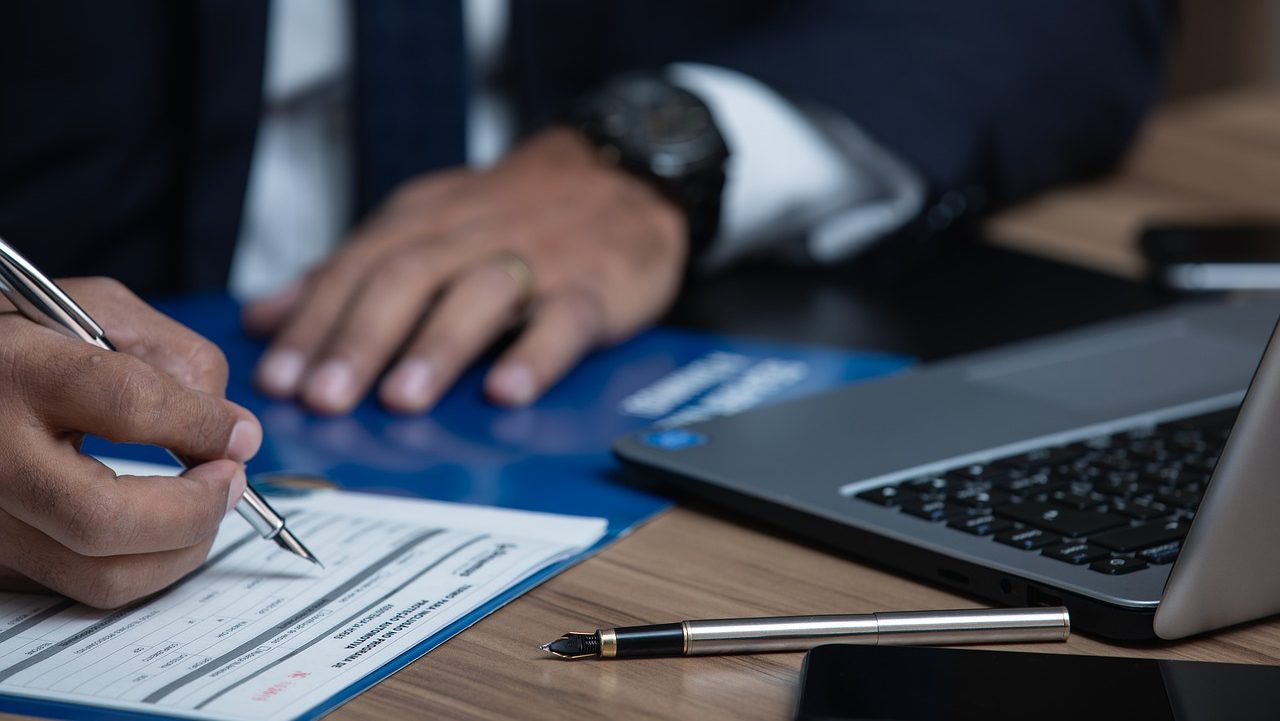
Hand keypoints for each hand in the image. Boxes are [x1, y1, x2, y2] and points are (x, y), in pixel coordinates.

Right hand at [0, 278, 261, 607]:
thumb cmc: (23, 337)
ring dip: (179, 550)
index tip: (239, 433)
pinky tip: (157, 528)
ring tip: (204, 507)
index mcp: (19, 370)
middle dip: (194, 510)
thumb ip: (174, 357)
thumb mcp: (96, 312)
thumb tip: (231, 430)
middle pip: (104, 520)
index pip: (128, 406)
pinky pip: (83, 586)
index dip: (202, 425)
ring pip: (99, 575)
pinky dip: (140, 566)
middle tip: (230, 482)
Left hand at [246, 127, 686, 414]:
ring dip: (436, 346)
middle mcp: (470, 236)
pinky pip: (563, 321)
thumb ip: (347, 273)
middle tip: (324, 398)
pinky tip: (507, 392)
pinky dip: (535, 356)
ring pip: (479, 295)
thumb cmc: (510, 217)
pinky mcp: (591, 289)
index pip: (356, 268)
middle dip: (360, 339)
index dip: (314, 323)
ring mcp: (534, 261)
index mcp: (421, 222)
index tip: (278, 379)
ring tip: (400, 400)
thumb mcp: (423, 226)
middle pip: (407, 279)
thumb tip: (262, 319)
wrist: (619, 179)